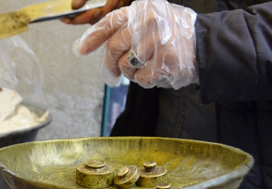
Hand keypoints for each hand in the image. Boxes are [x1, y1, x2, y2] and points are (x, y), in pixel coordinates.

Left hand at [73, 0, 198, 88]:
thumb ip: (126, 27)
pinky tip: (157, 72)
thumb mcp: (152, 18)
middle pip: (114, 47)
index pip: (110, 21)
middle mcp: (149, 22)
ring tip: (145, 66)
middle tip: (110, 73)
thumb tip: (90, 44)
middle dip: (109, 63)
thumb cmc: (175, 33)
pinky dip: (145, 80)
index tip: (81, 50)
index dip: (92, 37)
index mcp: (143, 9)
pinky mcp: (164, 62)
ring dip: (130, 72)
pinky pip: (140, 78)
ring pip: (125, 65)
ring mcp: (158, 42)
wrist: (208, 45)